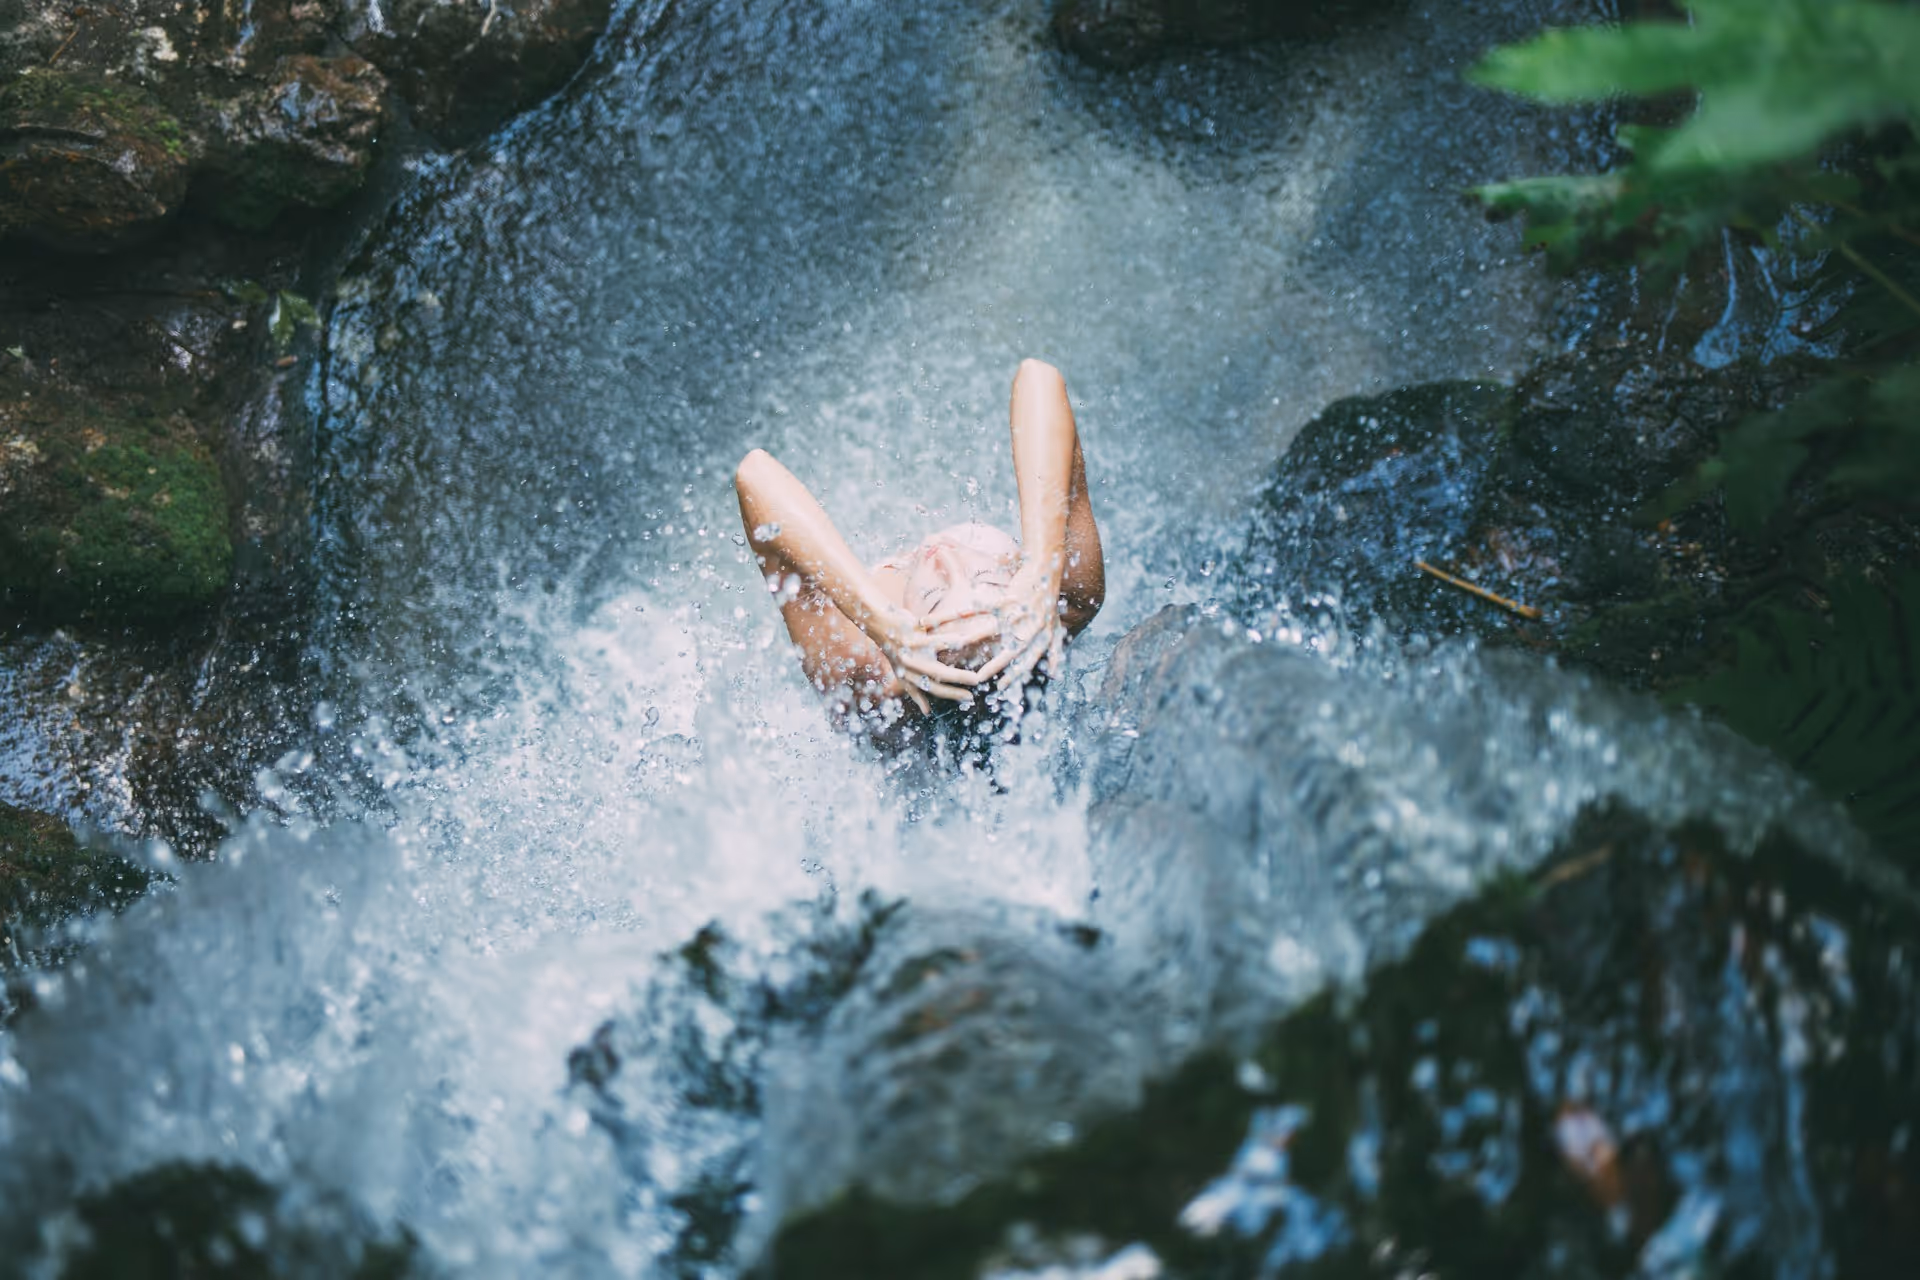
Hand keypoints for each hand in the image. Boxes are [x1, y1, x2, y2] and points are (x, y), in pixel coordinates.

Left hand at [865, 605, 995, 714]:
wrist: (879, 624)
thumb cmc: (896, 649)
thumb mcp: (902, 674)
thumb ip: (915, 692)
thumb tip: (927, 712)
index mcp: (909, 678)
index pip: (934, 691)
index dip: (952, 695)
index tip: (970, 698)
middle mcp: (909, 669)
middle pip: (938, 682)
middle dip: (959, 686)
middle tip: (978, 683)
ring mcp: (911, 654)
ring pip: (937, 666)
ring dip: (957, 670)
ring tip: (973, 670)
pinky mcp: (913, 637)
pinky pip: (936, 642)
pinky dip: (949, 643)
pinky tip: (964, 641)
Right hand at [969, 562, 1066, 692]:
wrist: (1047, 570)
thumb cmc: (1050, 601)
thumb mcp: (1056, 628)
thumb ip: (1055, 652)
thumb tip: (1053, 674)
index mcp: (1043, 636)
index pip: (1029, 661)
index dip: (1015, 675)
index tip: (1000, 687)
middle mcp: (1033, 626)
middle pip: (1012, 650)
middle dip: (996, 665)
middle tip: (980, 677)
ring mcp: (1022, 611)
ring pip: (997, 628)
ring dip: (978, 637)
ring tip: (961, 645)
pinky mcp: (1012, 596)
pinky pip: (991, 605)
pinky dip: (975, 609)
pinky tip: (961, 612)